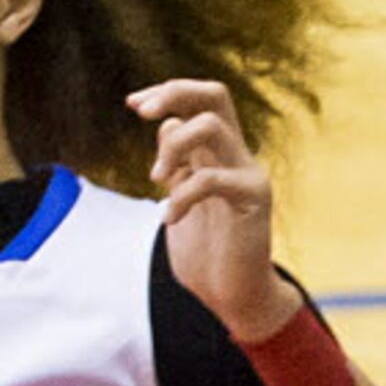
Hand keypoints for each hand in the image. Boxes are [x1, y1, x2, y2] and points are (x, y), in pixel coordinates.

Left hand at [136, 80, 299, 341]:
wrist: (233, 294)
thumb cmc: (205, 250)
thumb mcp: (178, 199)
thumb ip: (174, 166)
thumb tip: (166, 125)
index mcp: (215, 153)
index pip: (198, 100)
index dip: (165, 93)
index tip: (132, 103)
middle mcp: (234, 155)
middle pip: (216, 95)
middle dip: (174, 92)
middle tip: (140, 113)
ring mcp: (246, 173)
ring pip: (212, 126)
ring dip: (172, 145)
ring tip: (155, 178)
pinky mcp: (253, 199)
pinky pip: (211, 179)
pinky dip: (181, 196)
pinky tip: (170, 219)